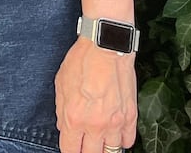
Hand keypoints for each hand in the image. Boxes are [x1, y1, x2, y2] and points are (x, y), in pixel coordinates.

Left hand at [56, 37, 136, 152]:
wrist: (106, 47)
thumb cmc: (81, 62)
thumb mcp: (60, 85)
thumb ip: (61, 111)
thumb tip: (64, 126)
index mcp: (74, 118)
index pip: (70, 150)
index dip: (69, 150)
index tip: (70, 147)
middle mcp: (95, 126)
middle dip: (85, 151)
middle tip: (84, 144)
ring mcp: (115, 123)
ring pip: (111, 152)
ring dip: (104, 148)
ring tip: (99, 141)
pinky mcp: (131, 117)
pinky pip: (128, 141)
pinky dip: (121, 141)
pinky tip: (114, 135)